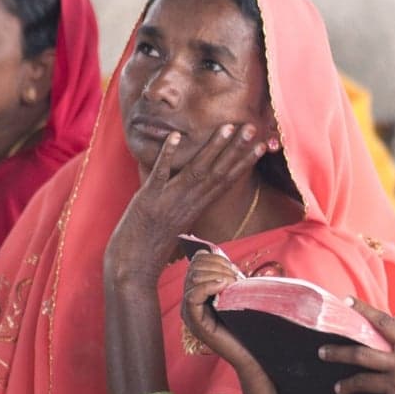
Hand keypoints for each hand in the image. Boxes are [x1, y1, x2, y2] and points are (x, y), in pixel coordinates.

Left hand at [105, 123, 265, 282]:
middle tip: (252, 127)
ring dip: (212, 148)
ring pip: (197, 169)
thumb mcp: (179, 219)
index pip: (227, 180)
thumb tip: (200, 187)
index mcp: (198, 206)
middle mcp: (189, 202)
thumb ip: (190, 202)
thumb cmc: (154, 243)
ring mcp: (170, 199)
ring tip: (227, 127)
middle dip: (236, 148)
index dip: (245, 162)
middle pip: (218, 172)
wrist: (133, 266)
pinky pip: (160, 174)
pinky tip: (176, 136)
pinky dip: (168, 155)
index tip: (262, 145)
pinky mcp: (149, 199)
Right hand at [182, 251, 277, 393]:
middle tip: (235, 277)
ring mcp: (190, 312)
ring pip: (193, 278)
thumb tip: (208, 251)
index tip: (232, 267)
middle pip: (194, 267)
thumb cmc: (247, 319)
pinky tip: (225, 287)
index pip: (196, 262)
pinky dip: (209, 286)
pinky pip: (192, 295)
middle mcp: (190, 300)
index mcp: (198, 290)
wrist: (253, 350)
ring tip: (233, 284)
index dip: (214, 258)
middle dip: (217, 266)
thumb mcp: (235, 290)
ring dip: (217, 275)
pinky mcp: (195, 322)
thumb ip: (223, 273)